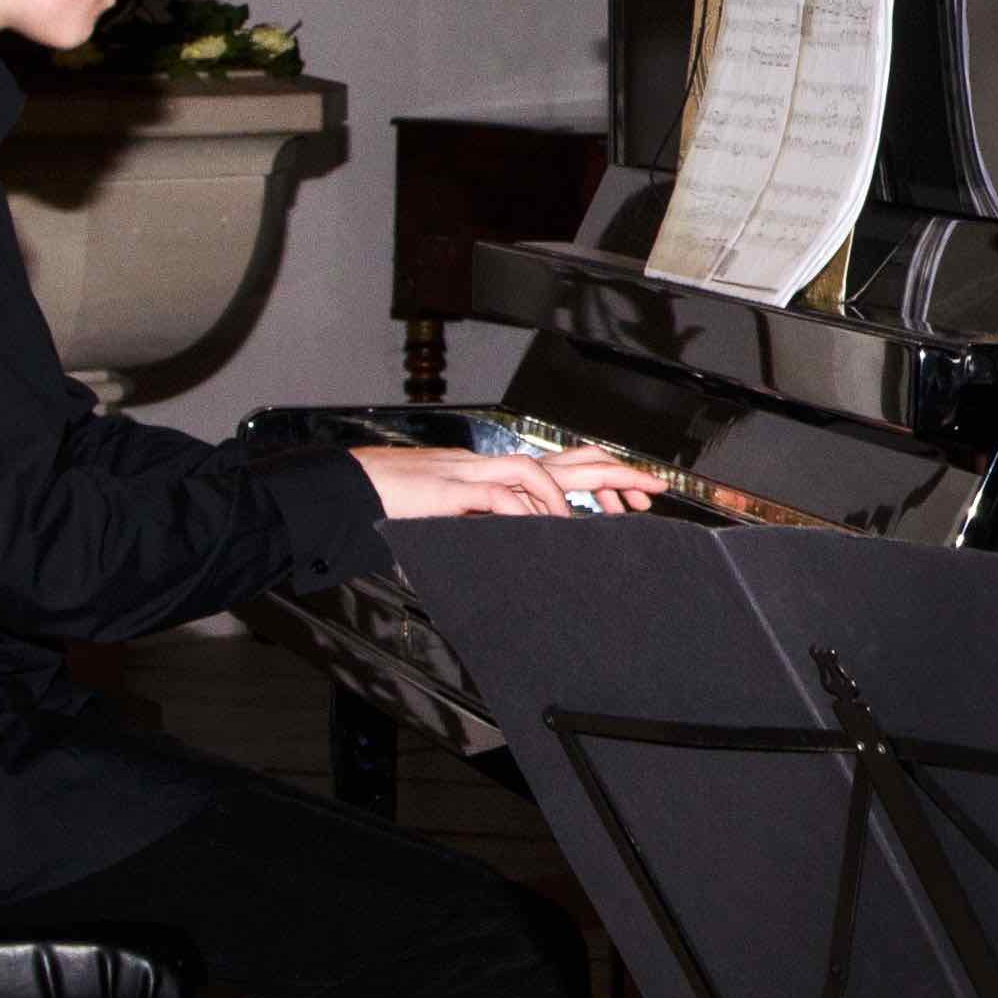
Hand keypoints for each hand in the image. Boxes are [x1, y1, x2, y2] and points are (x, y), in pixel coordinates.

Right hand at [352, 445, 658, 518]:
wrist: (343, 490)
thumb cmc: (392, 504)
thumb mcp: (451, 516)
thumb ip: (486, 521)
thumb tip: (519, 538)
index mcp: (493, 470)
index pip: (559, 466)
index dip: (601, 476)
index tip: (635, 498)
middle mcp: (487, 464)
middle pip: (562, 459)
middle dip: (613, 472)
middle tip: (653, 489)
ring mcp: (467, 473)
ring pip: (535, 468)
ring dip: (570, 493)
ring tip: (599, 517)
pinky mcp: (446, 489)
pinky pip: (497, 491)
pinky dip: (524, 505)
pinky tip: (543, 523)